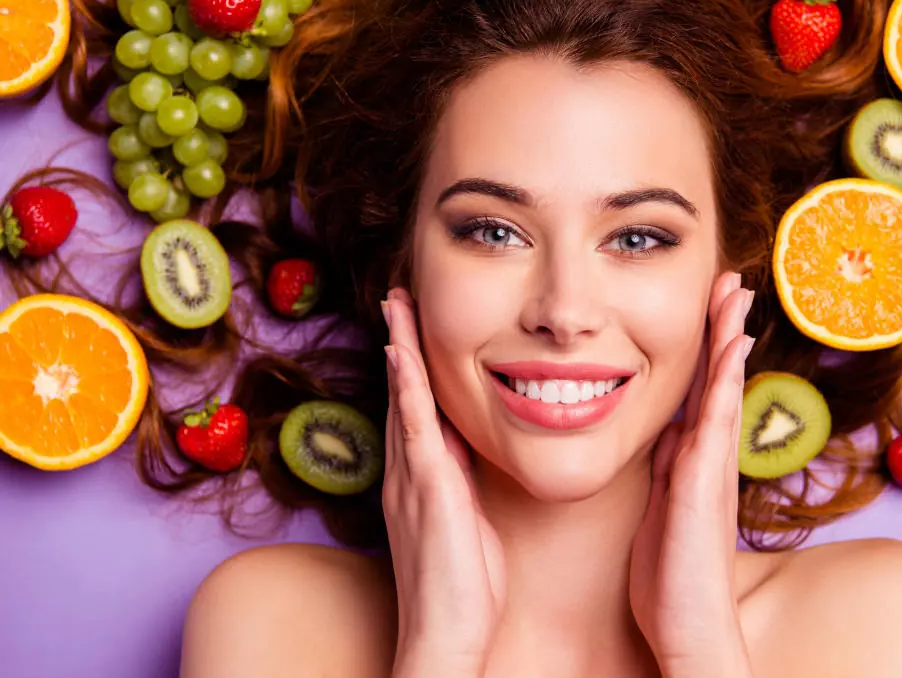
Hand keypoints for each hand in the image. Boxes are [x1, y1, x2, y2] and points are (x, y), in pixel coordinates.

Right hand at [382, 289, 505, 677]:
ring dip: (401, 348)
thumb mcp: (468, 524)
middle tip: (398, 297)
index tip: (416, 328)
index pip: (417, 410)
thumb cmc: (462, 590)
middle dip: (401, 343)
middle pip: (403, 394)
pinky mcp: (428, 490)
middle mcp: (408, 473)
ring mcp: (413, 479)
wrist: (444, 636)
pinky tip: (402, 355)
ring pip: (405, 399)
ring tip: (397, 304)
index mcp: (421, 480)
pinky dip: (407, 388)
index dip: (414, 367)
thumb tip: (472, 455)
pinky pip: (414, 428)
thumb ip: (464, 486)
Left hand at [629, 271, 755, 677]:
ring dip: (728, 339)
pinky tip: (732, 347)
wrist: (690, 626)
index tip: (710, 308)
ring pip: (723, 388)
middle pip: (719, 379)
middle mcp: (709, 457)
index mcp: (693, 462)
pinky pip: (716, 418)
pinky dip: (724, 379)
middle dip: (724, 329)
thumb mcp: (659, 510)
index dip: (706, 349)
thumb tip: (664, 435)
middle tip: (731, 281)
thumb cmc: (670, 578)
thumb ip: (664, 471)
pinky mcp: (703, 481)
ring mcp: (710, 466)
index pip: (700, 391)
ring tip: (735, 293)